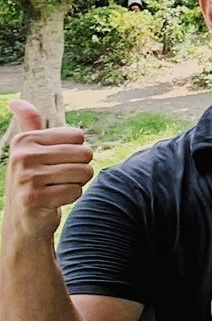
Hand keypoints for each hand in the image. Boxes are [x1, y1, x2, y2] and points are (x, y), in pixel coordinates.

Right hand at [2, 101, 94, 239]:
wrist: (24, 218)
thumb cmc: (34, 179)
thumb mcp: (29, 150)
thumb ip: (29, 124)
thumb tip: (17, 102)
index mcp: (25, 140)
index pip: (78, 136)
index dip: (77, 151)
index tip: (57, 162)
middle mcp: (23, 156)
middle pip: (85, 154)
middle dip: (81, 168)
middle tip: (61, 178)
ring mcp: (27, 177)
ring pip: (83, 173)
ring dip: (77, 183)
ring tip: (58, 188)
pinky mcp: (34, 198)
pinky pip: (76, 191)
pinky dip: (71, 197)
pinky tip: (55, 200)